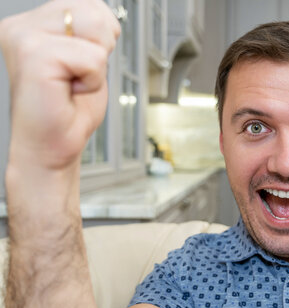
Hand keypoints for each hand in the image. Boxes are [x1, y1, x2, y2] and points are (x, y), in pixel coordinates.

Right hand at [0, 0, 119, 170]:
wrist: (52, 147)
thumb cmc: (67, 110)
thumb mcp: (85, 58)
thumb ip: (88, 30)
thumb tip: (103, 13)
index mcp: (32, 23)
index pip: (89, 4)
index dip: (102, 38)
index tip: (81, 65)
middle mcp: (22, 26)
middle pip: (94, 12)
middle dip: (100, 49)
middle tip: (78, 76)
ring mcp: (24, 38)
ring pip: (95, 29)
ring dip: (96, 64)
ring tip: (73, 81)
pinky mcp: (34, 56)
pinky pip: (93, 58)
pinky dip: (93, 80)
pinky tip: (70, 90)